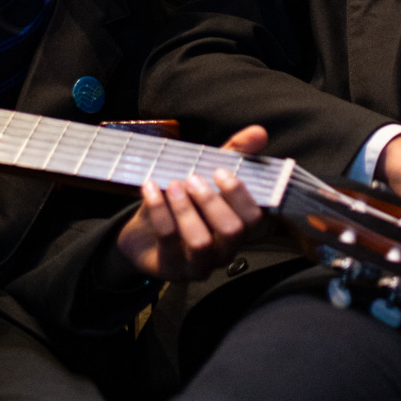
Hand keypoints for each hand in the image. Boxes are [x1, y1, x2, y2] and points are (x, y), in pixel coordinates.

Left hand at [115, 124, 266, 281]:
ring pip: (201, 242)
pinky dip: (159, 209)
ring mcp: (198, 264)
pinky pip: (167, 239)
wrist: (141, 233)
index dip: (240, 194)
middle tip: (193, 178)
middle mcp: (224, 251)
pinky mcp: (170, 269)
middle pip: (232, 231)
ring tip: (172, 185)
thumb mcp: (204, 175)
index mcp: (237, 228)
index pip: (255, 219)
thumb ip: (232, 154)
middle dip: (211, 200)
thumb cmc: (181, 203)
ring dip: (185, 208)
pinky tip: (149, 188)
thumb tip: (259, 131)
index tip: (220, 170)